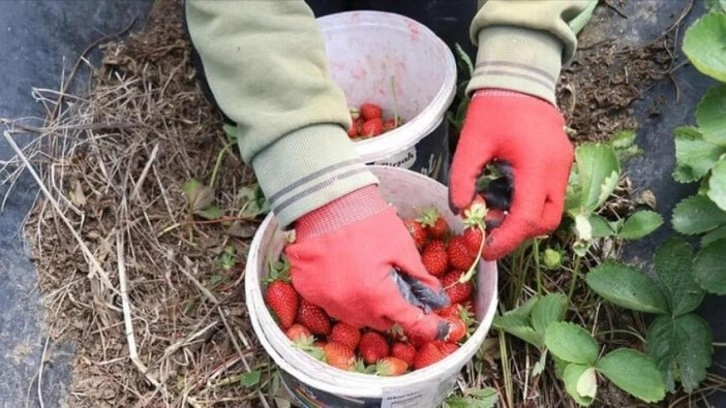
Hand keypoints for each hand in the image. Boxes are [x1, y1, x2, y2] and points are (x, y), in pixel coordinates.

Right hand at [284, 186, 450, 340]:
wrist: (326, 201)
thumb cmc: (367, 220)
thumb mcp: (401, 246)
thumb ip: (419, 276)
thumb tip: (434, 293)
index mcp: (377, 296)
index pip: (409, 321)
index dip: (427, 326)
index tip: (438, 329)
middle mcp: (349, 306)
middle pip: (380, 322)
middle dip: (391, 310)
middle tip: (395, 288)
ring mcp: (325, 300)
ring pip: (354, 316)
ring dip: (365, 304)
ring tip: (368, 279)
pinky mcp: (307, 290)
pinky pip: (330, 303)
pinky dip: (341, 295)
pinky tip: (345, 274)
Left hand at [449, 90, 573, 259]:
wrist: (520, 76)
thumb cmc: (494, 108)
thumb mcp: (470, 143)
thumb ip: (462, 179)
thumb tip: (462, 210)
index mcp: (536, 165)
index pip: (527, 219)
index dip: (507, 241)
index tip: (485, 251)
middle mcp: (557, 169)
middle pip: (546, 222)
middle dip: (518, 233)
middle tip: (489, 230)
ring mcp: (564, 166)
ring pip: (552, 211)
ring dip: (525, 219)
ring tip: (495, 208)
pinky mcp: (562, 161)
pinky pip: (551, 194)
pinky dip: (530, 203)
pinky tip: (506, 191)